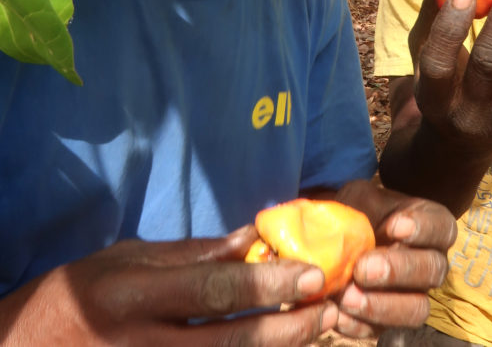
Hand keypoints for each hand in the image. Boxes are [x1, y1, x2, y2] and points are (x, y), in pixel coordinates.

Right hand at [0, 230, 338, 345]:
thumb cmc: (80, 292)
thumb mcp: (129, 257)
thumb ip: (191, 254)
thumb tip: (249, 240)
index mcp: (137, 295)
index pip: (212, 290)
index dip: (266, 285)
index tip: (311, 275)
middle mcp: (146, 342)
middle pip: (229, 341)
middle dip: (285, 327)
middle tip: (327, 309)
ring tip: (316, 330)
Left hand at [331, 180, 455, 338]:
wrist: (339, 236)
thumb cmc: (359, 210)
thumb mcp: (362, 197)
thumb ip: (362, 206)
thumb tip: (351, 227)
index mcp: (432, 226)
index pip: (442, 227)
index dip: (423, 229)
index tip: (394, 226)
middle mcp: (431, 262)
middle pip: (433, 271)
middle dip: (398, 270)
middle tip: (364, 268)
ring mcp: (414, 295)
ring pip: (417, 309)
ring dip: (383, 305)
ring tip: (348, 297)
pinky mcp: (390, 320)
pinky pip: (383, 330)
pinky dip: (359, 325)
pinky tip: (338, 314)